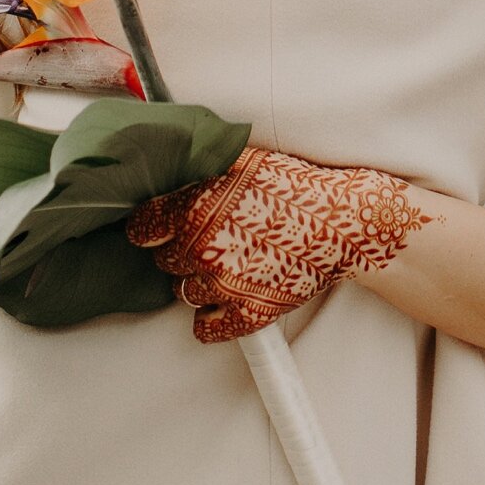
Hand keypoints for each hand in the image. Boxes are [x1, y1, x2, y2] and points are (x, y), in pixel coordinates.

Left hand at [127, 146, 431, 343]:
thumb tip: (168, 157)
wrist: (343, 224)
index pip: (141, 229)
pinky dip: (211, 316)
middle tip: (212, 237)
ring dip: (199, 280)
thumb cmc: (296, 187)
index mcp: (194, 209)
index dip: (151, 227)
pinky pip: (205, 327)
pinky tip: (227, 295)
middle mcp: (202, 250)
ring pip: (183, 294)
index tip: (160, 227)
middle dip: (182, 250)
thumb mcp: (243, 158)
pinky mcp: (246, 314)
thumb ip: (200, 163)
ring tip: (229, 261)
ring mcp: (223, 286)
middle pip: (163, 262)